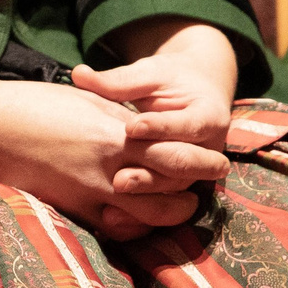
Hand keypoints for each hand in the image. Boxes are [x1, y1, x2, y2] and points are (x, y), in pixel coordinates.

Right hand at [0, 78, 209, 240]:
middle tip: (209, 180)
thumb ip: (116, 118)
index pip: (172, 148)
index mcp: (113, 130)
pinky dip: (138, 224)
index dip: (196, 155)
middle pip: (171, 182)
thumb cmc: (29, 104)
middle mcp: (109, 164)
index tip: (212, 156)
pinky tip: (142, 217)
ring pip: (152, 212)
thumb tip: (140, 129)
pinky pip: (119, 226)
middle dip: (195, 183)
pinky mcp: (74, 208)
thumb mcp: (82, 101)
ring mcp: (92, 191)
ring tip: (182, 202)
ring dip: (173, 209)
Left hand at [75, 18, 237, 191]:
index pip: (188, 125)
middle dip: (154, 171)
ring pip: (175, 186)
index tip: (130, 127)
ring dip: (146, 191)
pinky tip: (114, 212)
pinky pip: (165, 199)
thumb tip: (78, 74)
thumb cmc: (168, 80)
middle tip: (120, 177)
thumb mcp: (149, 74)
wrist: (191, 92)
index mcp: (209, 116)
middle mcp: (209, 148)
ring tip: (115, 190)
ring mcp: (196, 170)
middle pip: (185, 164)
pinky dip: (142, 206)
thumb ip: (118, 80)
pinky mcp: (180, 182)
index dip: (160, 127)